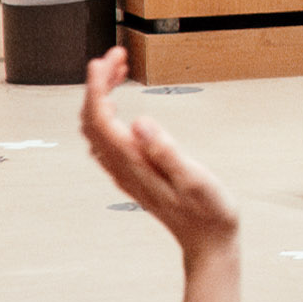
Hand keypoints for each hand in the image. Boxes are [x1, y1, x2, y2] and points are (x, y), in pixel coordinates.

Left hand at [76, 49, 235, 250]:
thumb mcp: (194, 179)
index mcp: (135, 163)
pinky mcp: (132, 173)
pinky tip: (119, 106)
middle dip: (98, 84)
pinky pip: (106, 139)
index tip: (105, 61)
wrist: (209, 243)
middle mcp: (123, 167)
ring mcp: (125, 172)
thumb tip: (138, 122)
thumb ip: (165, 151)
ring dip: (101, 96)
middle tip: (117, 58)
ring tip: (119, 72)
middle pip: (93, 119)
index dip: (98, 86)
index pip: (101, 118)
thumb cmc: (208, 213)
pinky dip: (106, 113)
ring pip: (96, 128)